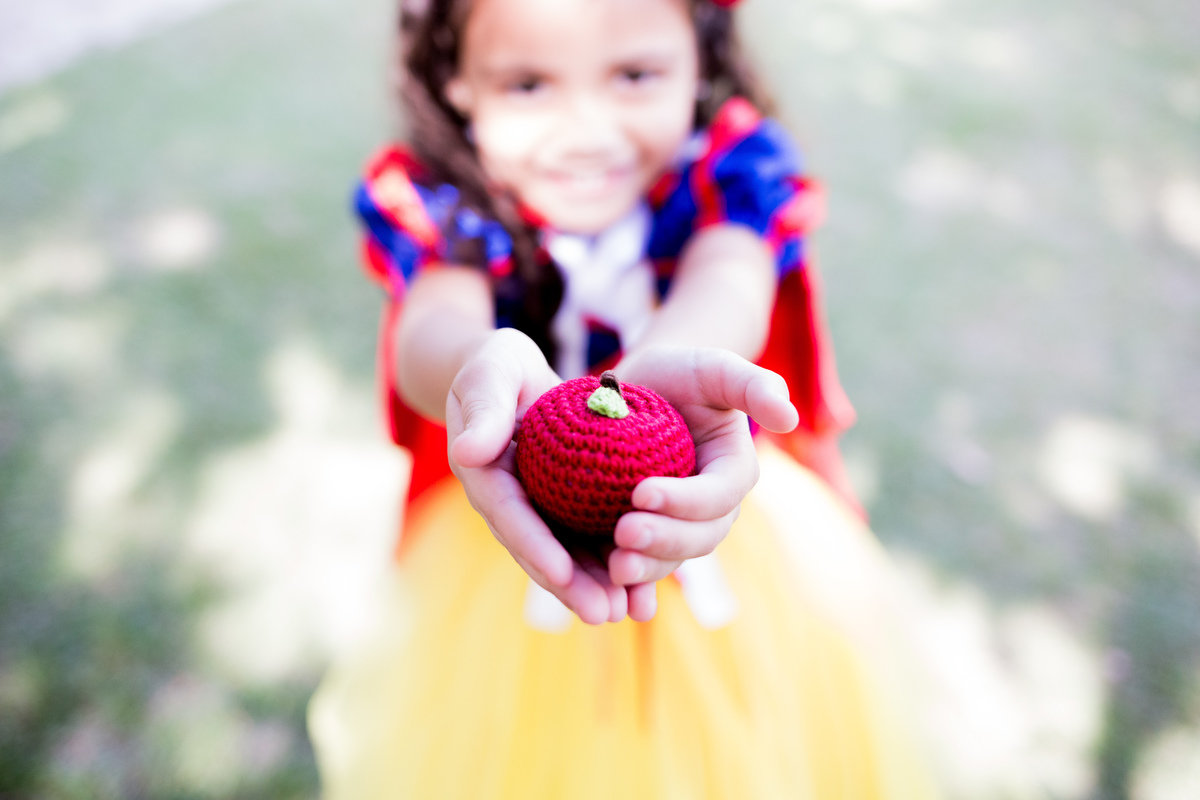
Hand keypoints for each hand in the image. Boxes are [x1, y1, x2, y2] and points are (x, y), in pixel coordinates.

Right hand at [445, 328, 634, 624]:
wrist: (511, 374)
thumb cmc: (498, 365)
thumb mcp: (490, 371)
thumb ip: (483, 407)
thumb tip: (468, 452)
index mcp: (483, 472)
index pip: (508, 515)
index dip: (535, 546)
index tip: (561, 574)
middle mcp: (508, 500)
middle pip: (539, 548)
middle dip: (570, 585)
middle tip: (603, 614)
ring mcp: (536, 507)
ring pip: (565, 553)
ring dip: (593, 585)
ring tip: (626, 613)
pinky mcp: (561, 505)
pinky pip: (584, 538)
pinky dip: (610, 562)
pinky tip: (640, 590)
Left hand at [608, 346, 799, 619]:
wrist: (637, 394)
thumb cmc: (681, 376)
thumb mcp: (714, 370)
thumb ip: (753, 385)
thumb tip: (789, 416)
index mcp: (732, 472)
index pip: (718, 495)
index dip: (686, 500)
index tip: (642, 491)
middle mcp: (711, 510)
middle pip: (697, 538)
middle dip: (663, 540)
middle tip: (623, 534)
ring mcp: (678, 528)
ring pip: (669, 560)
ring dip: (645, 569)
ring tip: (614, 567)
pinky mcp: (645, 538)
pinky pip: (642, 568)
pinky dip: (631, 587)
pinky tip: (611, 593)